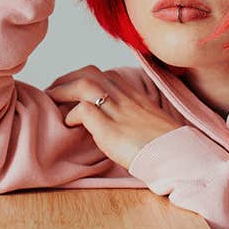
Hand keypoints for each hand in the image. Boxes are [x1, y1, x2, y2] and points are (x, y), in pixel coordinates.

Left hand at [44, 65, 183, 169]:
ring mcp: (118, 110)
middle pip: (89, 73)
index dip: (80, 79)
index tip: (67, 88)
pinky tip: (69, 124)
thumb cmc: (164, 144)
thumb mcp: (147, 121)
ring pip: (84, 84)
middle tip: (51, 92)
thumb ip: (129, 114)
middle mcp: (125, 97)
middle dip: (65, 79)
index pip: (101, 75)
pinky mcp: (111, 128)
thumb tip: (111, 120)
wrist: (177, 155)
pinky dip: (71, 114)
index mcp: (133, 94)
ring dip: (62, 91)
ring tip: (51, 102)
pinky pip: (84, 110)